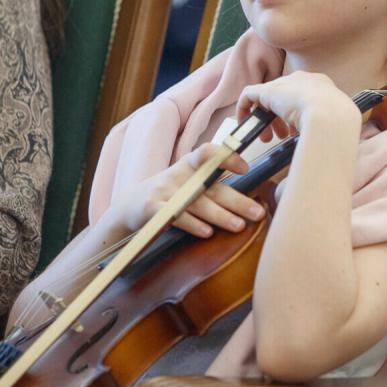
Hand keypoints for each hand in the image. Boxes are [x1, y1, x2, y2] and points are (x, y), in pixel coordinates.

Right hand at [115, 143, 263, 239]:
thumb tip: (249, 199)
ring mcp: (165, 191)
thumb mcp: (188, 182)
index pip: (208, 154)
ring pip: (197, 203)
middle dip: (236, 201)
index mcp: (189, 165)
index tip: (244, 168)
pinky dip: (192, 225)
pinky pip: (176, 217)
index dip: (226, 158)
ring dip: (220, 215)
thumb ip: (212, 185)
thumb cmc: (169, 195)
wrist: (130, 206)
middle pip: (211, 187)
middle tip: (257, 212)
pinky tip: (207, 232)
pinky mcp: (152, 209)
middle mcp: (179, 175)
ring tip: (239, 226)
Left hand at [237, 71, 358, 141]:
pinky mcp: (268, 90)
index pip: (302, 97)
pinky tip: (246, 124)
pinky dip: (245, 108)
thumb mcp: (335, 123)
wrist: (331, 116)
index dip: (296, 115)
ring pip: (268, 98)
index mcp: (321, 86)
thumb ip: (327, 126)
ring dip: (267, 119)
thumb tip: (324, 144)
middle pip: (285, 97)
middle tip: (279, 137)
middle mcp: (303, 80)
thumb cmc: (338, 124)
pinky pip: (249, 94)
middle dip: (281, 119)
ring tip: (269, 139)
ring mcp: (286, 84)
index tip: (294, 132)